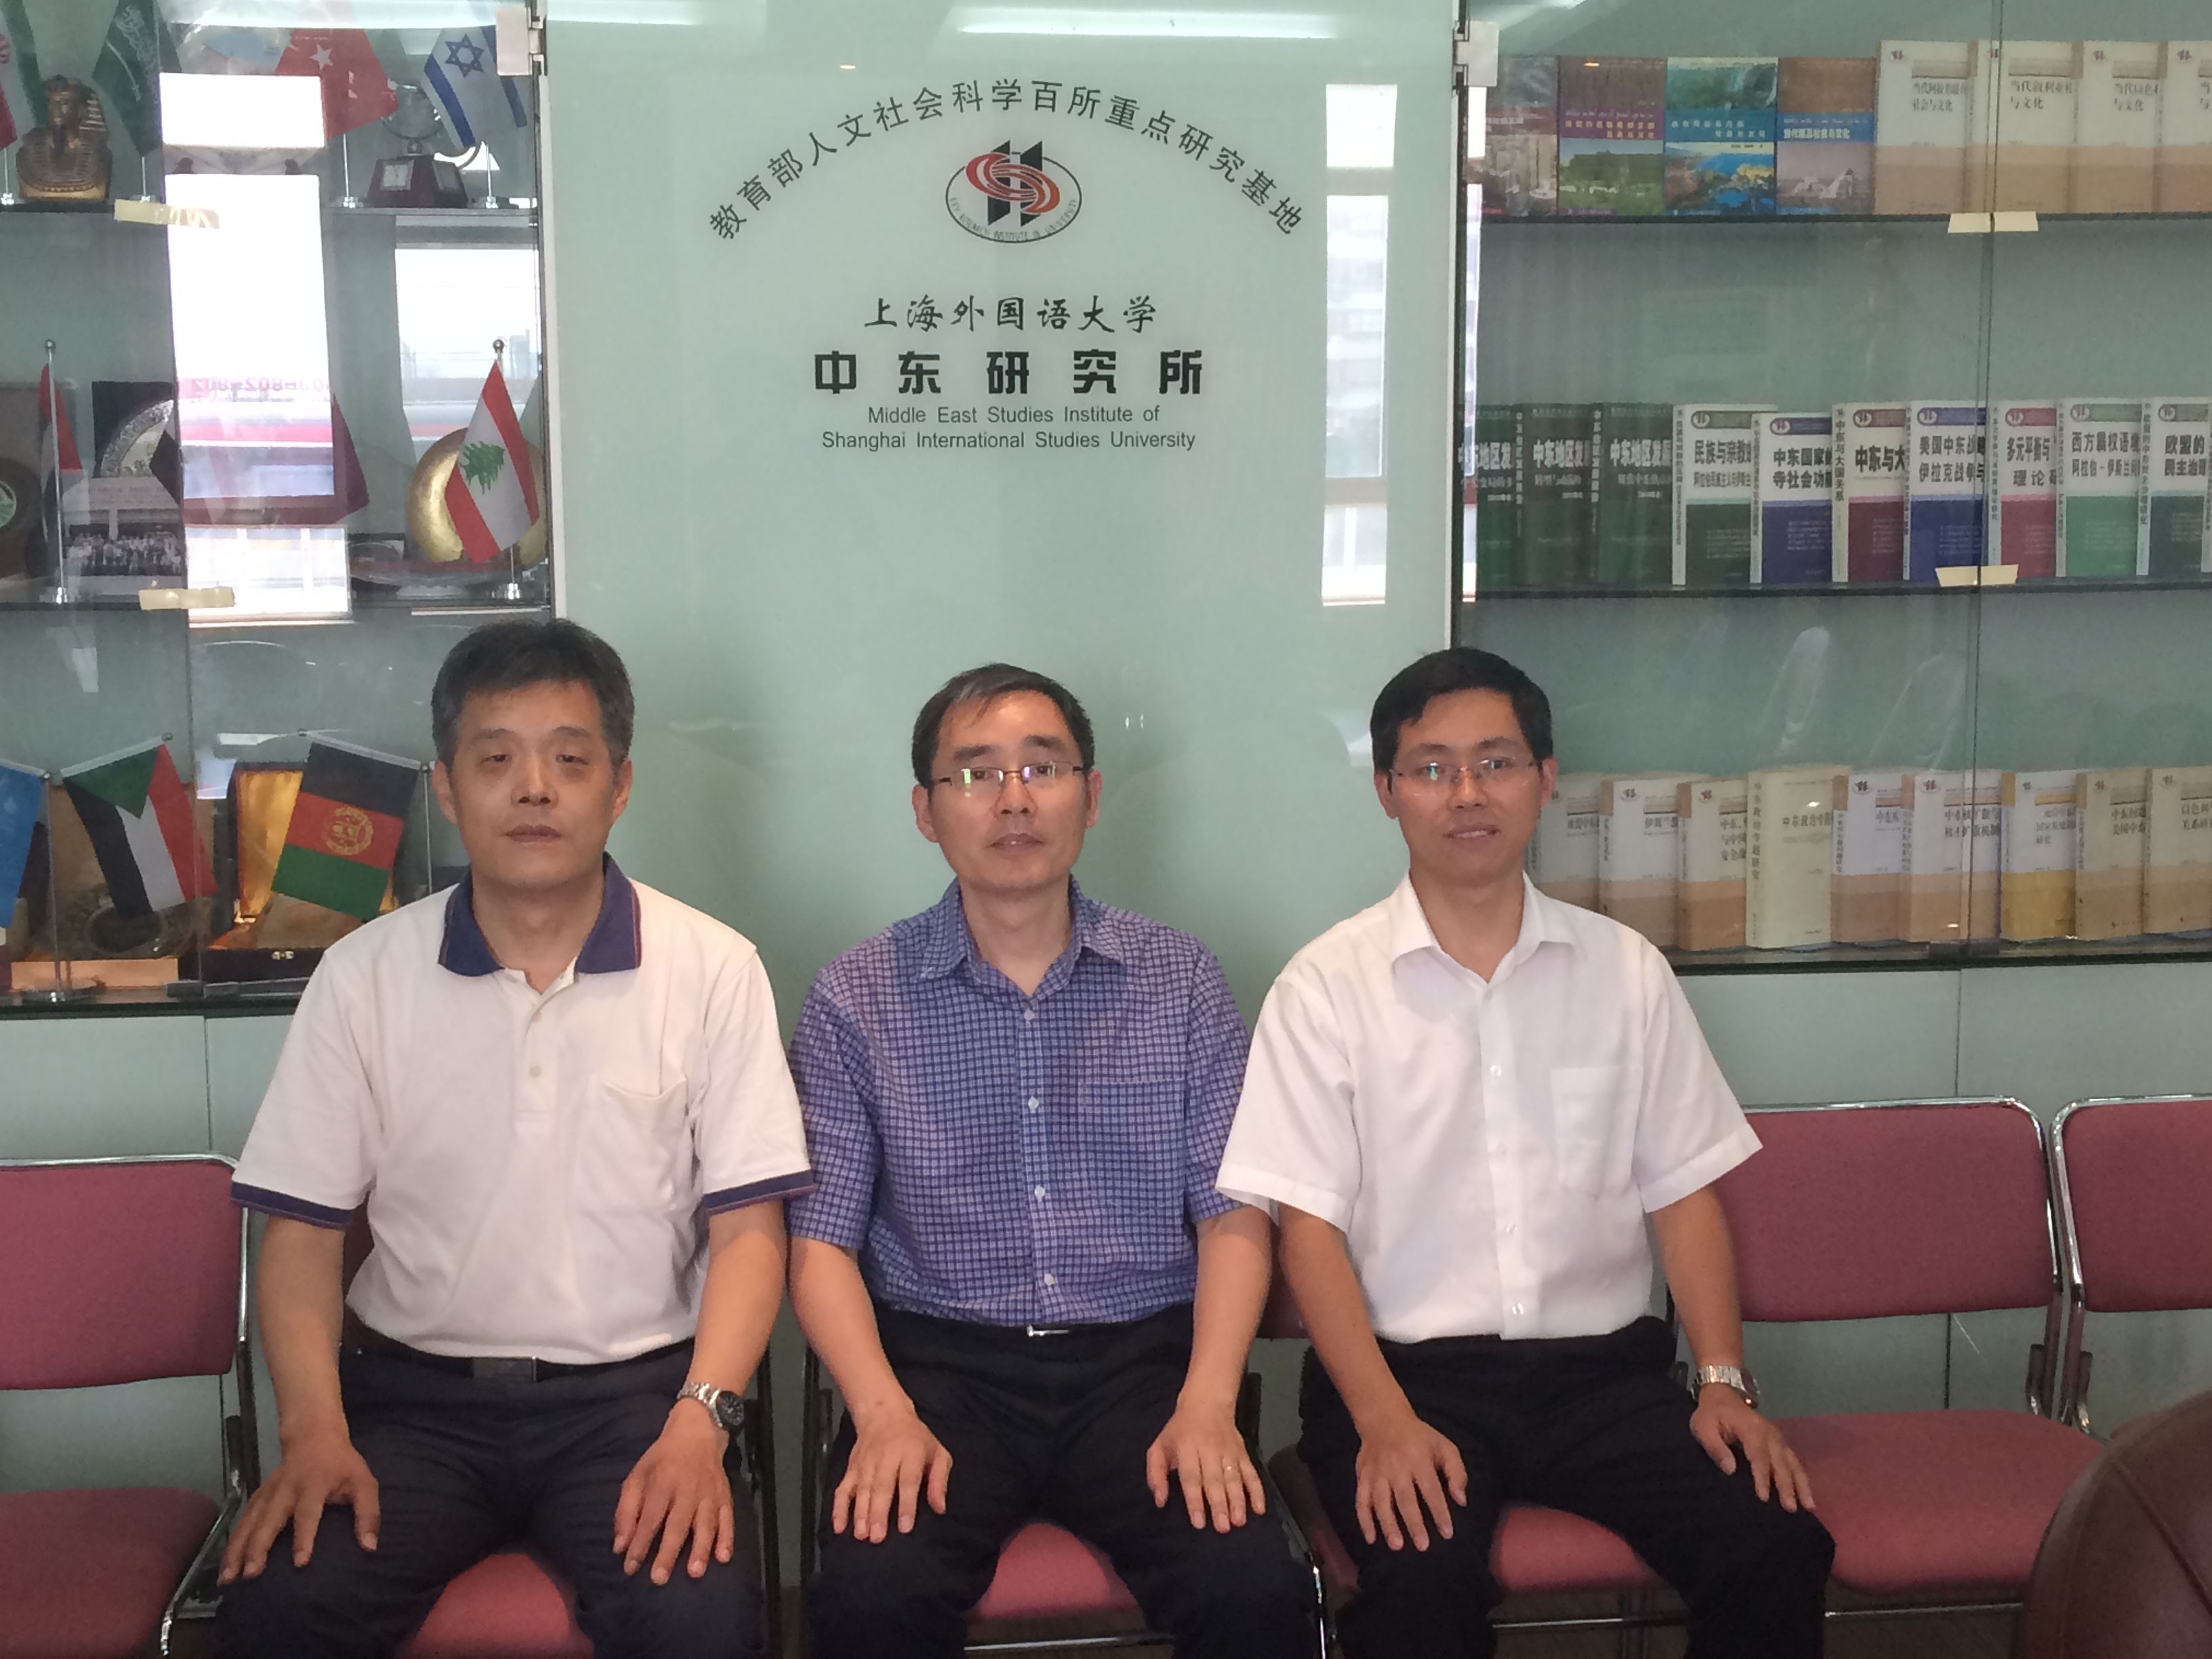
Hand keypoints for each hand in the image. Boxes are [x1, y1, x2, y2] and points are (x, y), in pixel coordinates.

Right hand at [218, 1425, 378, 1583]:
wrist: (313, 1435)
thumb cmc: (341, 1464)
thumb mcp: (363, 1482)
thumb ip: (368, 1513)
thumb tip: (370, 1547)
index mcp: (314, 1485)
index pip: (307, 1513)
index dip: (304, 1537)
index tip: (300, 1562)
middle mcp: (286, 1490)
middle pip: (269, 1520)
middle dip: (258, 1547)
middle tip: (251, 1574)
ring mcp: (268, 1493)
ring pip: (249, 1523)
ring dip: (237, 1550)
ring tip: (228, 1578)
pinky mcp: (258, 1497)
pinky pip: (242, 1521)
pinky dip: (231, 1543)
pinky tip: (225, 1565)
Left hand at [613, 1402, 733, 1583]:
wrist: (697, 1432)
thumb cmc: (661, 1459)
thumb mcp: (637, 1475)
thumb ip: (627, 1511)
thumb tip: (620, 1546)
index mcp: (663, 1482)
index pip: (650, 1518)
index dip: (640, 1543)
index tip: (630, 1567)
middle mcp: (687, 1490)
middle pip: (677, 1524)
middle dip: (668, 1552)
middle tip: (659, 1578)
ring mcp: (709, 1494)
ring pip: (705, 1524)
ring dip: (700, 1548)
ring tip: (694, 1572)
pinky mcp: (724, 1496)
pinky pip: (728, 1519)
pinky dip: (727, 1538)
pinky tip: (723, 1557)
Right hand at [833, 1401, 951, 1543]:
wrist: (884, 1414)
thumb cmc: (916, 1439)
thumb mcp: (937, 1452)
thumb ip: (939, 1480)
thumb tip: (940, 1508)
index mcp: (910, 1453)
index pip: (907, 1481)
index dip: (906, 1504)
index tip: (905, 1528)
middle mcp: (886, 1458)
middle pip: (881, 1487)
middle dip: (878, 1513)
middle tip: (877, 1538)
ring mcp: (865, 1464)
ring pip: (861, 1490)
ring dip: (859, 1513)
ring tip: (861, 1535)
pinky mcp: (851, 1468)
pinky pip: (842, 1489)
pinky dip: (838, 1508)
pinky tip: (839, 1527)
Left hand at [1145, 1396, 1264, 1531]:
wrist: (1207, 1402)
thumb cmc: (1179, 1430)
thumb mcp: (1159, 1446)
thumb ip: (1156, 1474)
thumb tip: (1160, 1501)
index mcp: (1186, 1448)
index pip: (1191, 1477)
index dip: (1195, 1501)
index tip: (1199, 1523)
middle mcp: (1209, 1450)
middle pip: (1215, 1480)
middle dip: (1219, 1505)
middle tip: (1222, 1528)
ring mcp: (1229, 1452)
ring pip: (1234, 1478)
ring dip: (1238, 1501)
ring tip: (1239, 1522)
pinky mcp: (1243, 1453)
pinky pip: (1252, 1472)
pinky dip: (1257, 1490)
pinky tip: (1259, 1508)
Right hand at [1354, 1409, 1466, 1551]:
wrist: (1383, 1419)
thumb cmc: (1420, 1438)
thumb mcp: (1445, 1447)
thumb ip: (1457, 1472)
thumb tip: (1461, 1501)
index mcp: (1419, 1459)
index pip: (1431, 1490)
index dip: (1439, 1512)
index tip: (1447, 1533)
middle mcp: (1397, 1468)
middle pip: (1405, 1498)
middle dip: (1414, 1523)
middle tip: (1422, 1546)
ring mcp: (1377, 1473)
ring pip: (1381, 1501)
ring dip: (1387, 1524)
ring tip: (1397, 1545)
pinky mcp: (1362, 1477)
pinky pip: (1361, 1500)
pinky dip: (1364, 1520)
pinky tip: (1371, 1539)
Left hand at [1690, 1384, 1813, 1512]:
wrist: (1722, 1396)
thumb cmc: (1711, 1415)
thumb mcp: (1703, 1427)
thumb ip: (1715, 1447)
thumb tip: (1729, 1469)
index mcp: (1751, 1429)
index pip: (1759, 1456)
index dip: (1762, 1478)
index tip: (1763, 1497)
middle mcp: (1770, 1434)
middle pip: (1780, 1463)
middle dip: (1786, 1487)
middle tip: (1790, 1509)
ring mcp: (1778, 1439)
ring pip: (1793, 1464)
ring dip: (1801, 1485)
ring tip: (1809, 1507)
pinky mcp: (1780, 1444)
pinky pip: (1794, 1462)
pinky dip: (1802, 1479)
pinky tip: (1806, 1495)